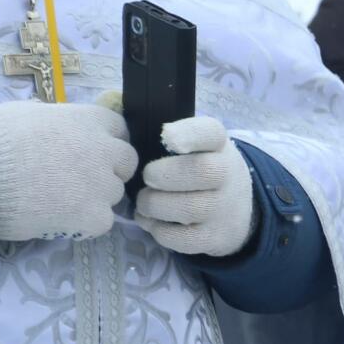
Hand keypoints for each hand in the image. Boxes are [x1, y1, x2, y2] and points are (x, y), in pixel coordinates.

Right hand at [0, 101, 137, 241]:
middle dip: (108, 170)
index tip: (89, 153)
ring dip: (94, 197)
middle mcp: (104, 149)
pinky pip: (102, 222)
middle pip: (125, 162)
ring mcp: (102, 184)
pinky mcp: (94, 216)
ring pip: (112, 194)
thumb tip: (61, 125)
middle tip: (77, 180)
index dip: (104, 143)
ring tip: (57, 200)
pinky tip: (60, 219)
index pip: (119, 130)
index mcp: (90, 120)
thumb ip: (58, 120)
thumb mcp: (29, 114)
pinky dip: (85, 223)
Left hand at [135, 117, 256, 257]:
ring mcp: (225, 206)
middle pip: (202, 171)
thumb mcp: (191, 146)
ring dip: (156, 206)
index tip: (167, 137)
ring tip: (145, 203)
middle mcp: (227, 173)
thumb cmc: (194, 169)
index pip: (209, 132)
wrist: (234, 209)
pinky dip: (161, 231)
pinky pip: (184, 238)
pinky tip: (154, 223)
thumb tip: (109, 106)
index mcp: (217, 144)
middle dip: (164, 176)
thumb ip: (158, 132)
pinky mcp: (217, 236)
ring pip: (190, 207)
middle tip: (148, 179)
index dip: (188, 134)